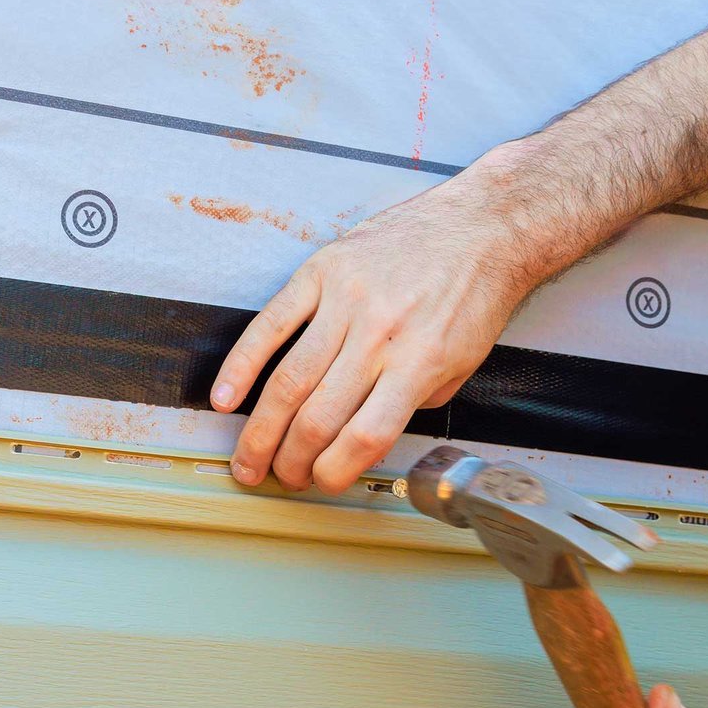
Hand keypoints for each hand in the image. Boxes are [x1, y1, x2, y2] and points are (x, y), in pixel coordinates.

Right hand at [209, 165, 532, 493]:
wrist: (481, 224)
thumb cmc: (474, 294)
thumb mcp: (463, 362)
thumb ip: (414, 401)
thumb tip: (365, 435)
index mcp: (420, 362)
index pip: (365, 437)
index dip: (335, 472)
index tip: (323, 483)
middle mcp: (380, 334)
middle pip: (318, 417)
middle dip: (291, 460)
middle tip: (279, 478)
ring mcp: (347, 301)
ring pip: (289, 381)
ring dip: (261, 431)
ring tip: (247, 459)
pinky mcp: (322, 271)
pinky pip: (271, 324)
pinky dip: (242, 366)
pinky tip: (226, 398)